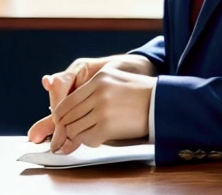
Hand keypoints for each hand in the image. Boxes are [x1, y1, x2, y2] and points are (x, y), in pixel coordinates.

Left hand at [27, 55, 155, 143]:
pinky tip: (99, 137)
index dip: (60, 117)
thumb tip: (71, 109)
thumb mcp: (115, 79)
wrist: (162, 101)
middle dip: (65, 129)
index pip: (66, 102)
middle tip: (66, 137)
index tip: (61, 124)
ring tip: (87, 135)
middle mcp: (98, 93)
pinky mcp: (108, 126)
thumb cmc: (141, 92)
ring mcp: (102, 110)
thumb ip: (93, 90)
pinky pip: (88, 139)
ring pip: (74, 129)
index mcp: (98, 79)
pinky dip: (90, 141)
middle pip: (67, 117)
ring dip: (78, 136)